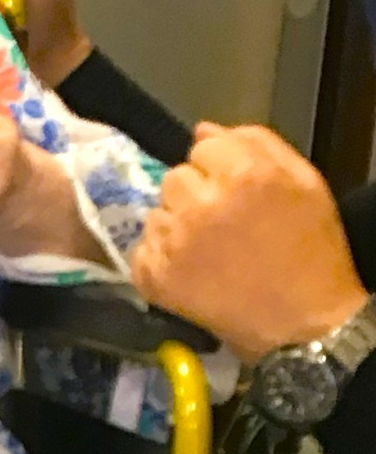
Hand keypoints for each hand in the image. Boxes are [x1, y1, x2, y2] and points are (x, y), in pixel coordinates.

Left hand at [130, 123, 366, 359]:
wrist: (302, 324)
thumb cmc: (310, 250)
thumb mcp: (303, 182)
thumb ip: (255, 143)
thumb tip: (202, 130)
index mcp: (243, 174)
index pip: (202, 148)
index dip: (219, 169)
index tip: (235, 191)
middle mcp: (201, 204)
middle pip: (174, 178)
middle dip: (194, 195)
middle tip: (221, 224)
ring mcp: (173, 242)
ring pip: (156, 213)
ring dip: (176, 226)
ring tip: (208, 251)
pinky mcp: (154, 277)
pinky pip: (142, 249)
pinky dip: (160, 259)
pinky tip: (191, 271)